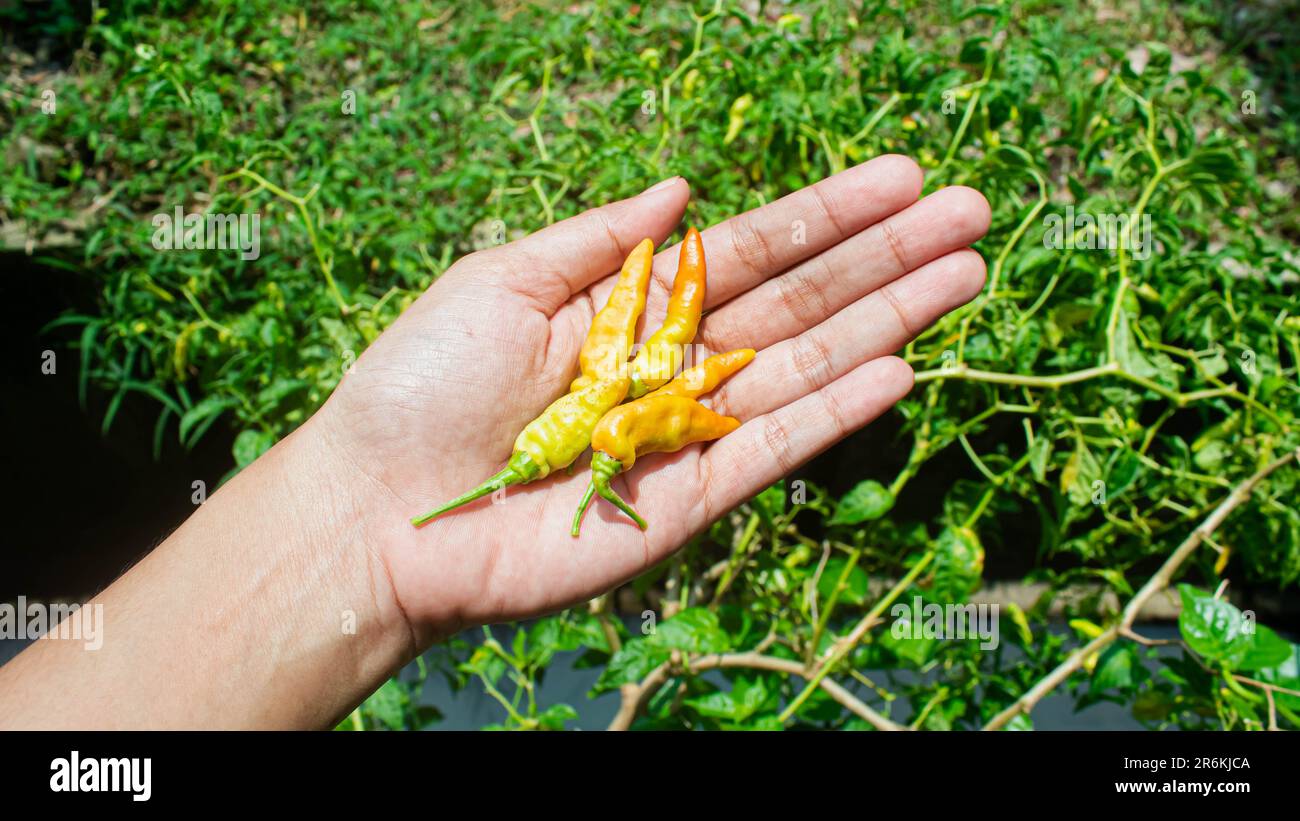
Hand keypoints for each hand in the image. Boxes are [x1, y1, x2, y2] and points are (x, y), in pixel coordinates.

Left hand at [317, 155, 989, 640]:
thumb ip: (601, 241)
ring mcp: (687, 433)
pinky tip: (900, 369)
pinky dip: (836, 412)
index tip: (902, 178)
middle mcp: (674, 366)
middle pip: (800, 301)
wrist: (377, 508)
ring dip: (887, 321)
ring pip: (806, 367)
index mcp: (634, 308)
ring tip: (965, 275)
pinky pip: (775, 449)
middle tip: (971, 213)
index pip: (754, 250)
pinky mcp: (687, 500)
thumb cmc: (421, 387)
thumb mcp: (502, 280)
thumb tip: (682, 188)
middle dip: (886, 258)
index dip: (829, 215)